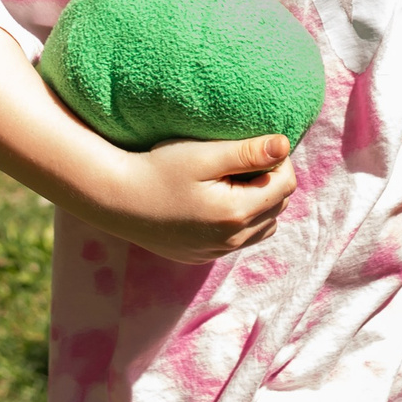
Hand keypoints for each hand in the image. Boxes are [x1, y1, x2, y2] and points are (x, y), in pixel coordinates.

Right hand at [79, 134, 296, 264]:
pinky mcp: (203, 256)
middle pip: (278, 207)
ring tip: (231, 181)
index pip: (285, 185)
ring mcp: (217, 252)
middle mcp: (231, 240)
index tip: (254, 146)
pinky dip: (240, 220)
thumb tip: (285, 145)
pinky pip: (240, 239)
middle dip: (270, 182)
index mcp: (236, 214)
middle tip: (242, 161)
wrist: (115, 199)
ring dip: (259, 203)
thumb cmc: (158, 170)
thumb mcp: (203, 155)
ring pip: (264, 226)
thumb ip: (248, 152)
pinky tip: (217, 201)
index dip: (277, 161)